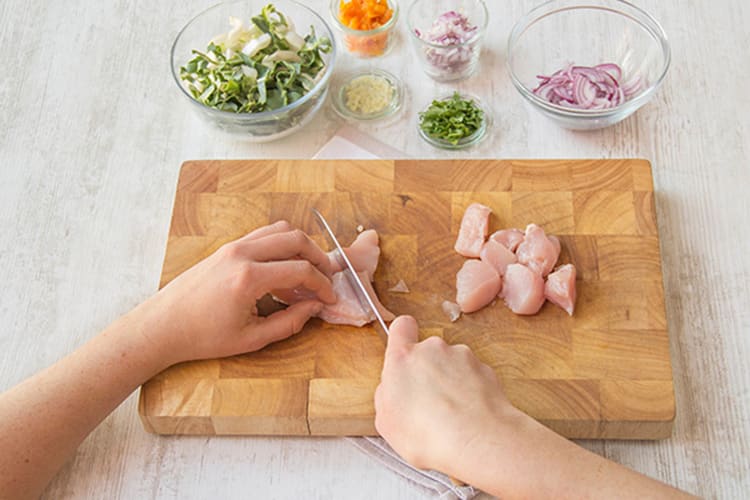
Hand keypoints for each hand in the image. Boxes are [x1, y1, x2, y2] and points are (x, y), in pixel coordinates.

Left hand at [132, 220, 335, 364]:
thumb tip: (314, 308)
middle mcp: (241, 254)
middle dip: (319, 257)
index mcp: (248, 278)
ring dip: (301, 246)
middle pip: (295, 239)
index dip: (323, 284)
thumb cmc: (202, 337)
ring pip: (280, 230)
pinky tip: (283, 270)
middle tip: (327, 277)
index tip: (330, 298)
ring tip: (308, 271)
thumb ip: (289, 322)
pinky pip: (263, 235)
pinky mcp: (226, 248)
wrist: (162, 326)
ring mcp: (233, 247)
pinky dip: (281, 246)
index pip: (301, 270)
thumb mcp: (251, 339)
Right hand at [374, 315, 514, 477]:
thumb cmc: (429, 435)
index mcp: (403, 358)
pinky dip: (470, 390)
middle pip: (427, 351)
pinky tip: (468, 414)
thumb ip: (386, 395)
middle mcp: (433, 349)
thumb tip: (391, 390)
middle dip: (428, 371)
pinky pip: (472, 375)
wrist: (476, 441)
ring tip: (451, 413)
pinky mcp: (484, 368)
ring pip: (451, 363)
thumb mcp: (387, 422)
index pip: (401, 326)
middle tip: (428, 402)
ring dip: (450, 381)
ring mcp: (461, 356)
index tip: (404, 350)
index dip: (403, 335)